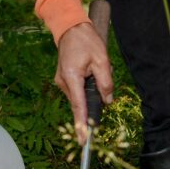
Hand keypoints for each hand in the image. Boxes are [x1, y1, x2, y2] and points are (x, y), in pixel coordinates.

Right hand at [54, 22, 113, 144]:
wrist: (70, 28)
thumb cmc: (87, 41)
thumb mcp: (102, 60)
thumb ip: (106, 82)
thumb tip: (107, 101)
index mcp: (72, 77)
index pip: (79, 106)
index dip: (83, 124)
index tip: (83, 140)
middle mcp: (63, 82)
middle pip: (82, 102)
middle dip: (95, 97)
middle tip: (101, 73)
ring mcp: (62, 82)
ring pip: (82, 96)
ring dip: (93, 88)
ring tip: (97, 67)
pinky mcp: (64, 80)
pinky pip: (79, 90)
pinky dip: (88, 85)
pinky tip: (92, 69)